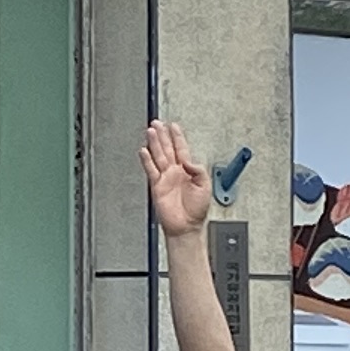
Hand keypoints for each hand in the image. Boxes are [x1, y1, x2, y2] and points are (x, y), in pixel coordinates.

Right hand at [143, 120, 210, 240]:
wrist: (185, 226)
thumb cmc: (196, 211)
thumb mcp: (205, 186)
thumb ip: (198, 170)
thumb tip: (188, 160)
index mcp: (188, 171)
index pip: (181, 148)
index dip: (177, 136)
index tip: (173, 125)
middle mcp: (175, 172)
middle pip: (167, 148)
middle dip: (162, 135)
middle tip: (157, 123)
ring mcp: (165, 178)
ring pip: (158, 155)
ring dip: (154, 143)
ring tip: (150, 131)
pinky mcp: (157, 186)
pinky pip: (151, 170)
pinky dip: (146, 160)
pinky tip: (144, 150)